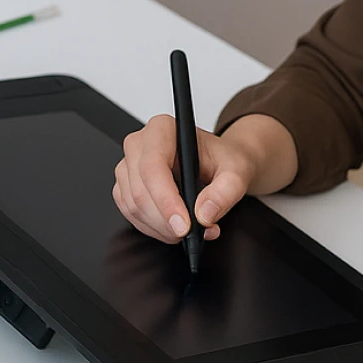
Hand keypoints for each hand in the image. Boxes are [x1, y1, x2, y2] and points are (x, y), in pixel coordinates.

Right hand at [113, 114, 260, 242]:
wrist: (220, 164)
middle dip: (166, 221)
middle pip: (140, 191)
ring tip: (190, 230)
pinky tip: (175, 228)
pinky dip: (154, 229)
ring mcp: (129, 166)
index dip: (166, 200)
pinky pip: (131, 214)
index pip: (153, 167)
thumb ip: (226, 191)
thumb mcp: (237, 172)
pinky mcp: (126, 187)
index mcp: (163, 129)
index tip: (183, 225)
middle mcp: (140, 144)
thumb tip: (204, 214)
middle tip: (193, 233)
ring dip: (161, 228)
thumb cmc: (223, 160)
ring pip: (134, 206)